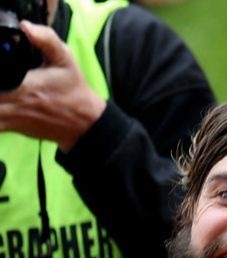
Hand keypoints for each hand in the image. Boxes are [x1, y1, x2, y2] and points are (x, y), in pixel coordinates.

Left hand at [0, 21, 105, 150]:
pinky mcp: (10, 127)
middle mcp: (16, 103)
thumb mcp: (66, 59)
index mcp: (26, 85)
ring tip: (1, 90)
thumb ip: (46, 39)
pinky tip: (1, 103)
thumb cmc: (73, 89)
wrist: (84, 121)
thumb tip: (25, 26)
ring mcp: (11, 118)